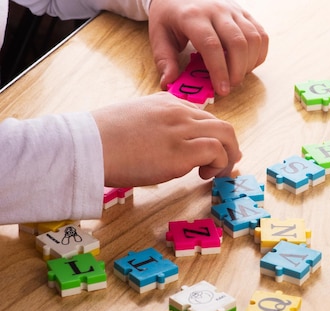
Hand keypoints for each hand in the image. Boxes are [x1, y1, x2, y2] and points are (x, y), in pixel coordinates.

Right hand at [92, 93, 241, 186]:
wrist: (87, 146)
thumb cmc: (101, 139)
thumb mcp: (133, 120)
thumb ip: (154, 126)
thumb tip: (162, 146)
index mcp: (166, 102)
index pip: (203, 116)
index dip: (213, 136)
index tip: (213, 151)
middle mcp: (178, 112)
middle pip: (221, 125)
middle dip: (230, 146)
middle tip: (226, 164)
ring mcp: (182, 130)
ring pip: (226, 135)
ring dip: (228, 157)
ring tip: (216, 173)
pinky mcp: (181, 152)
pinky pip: (217, 153)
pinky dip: (219, 165)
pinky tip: (203, 175)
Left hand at [148, 0, 268, 94]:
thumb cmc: (170, 16)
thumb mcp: (159, 36)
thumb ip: (164, 60)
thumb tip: (170, 83)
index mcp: (192, 16)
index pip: (211, 45)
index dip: (219, 71)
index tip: (221, 90)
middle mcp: (216, 10)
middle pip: (237, 43)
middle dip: (237, 71)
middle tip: (229, 87)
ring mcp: (233, 10)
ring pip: (253, 39)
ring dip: (249, 64)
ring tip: (237, 76)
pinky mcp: (245, 13)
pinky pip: (261, 35)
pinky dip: (258, 54)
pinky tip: (246, 64)